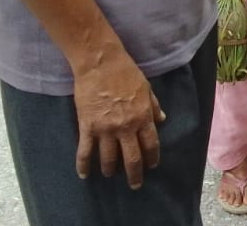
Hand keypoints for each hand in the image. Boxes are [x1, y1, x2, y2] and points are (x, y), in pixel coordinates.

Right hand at [72, 48, 163, 188]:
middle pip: (132, 158)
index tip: (152, 166)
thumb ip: (153, 106)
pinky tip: (84, 175)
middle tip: (135, 184)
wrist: (101, 63)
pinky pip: (85, 151)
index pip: (151, 144)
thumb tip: (162, 119)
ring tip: (110, 174)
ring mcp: (106, 128)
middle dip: (134, 174)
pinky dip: (83, 165)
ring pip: (109, 158)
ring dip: (110, 170)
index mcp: (143, 116)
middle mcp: (126, 127)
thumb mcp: (146, 88)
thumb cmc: (125, 72)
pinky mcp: (88, 127)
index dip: (152, 158)